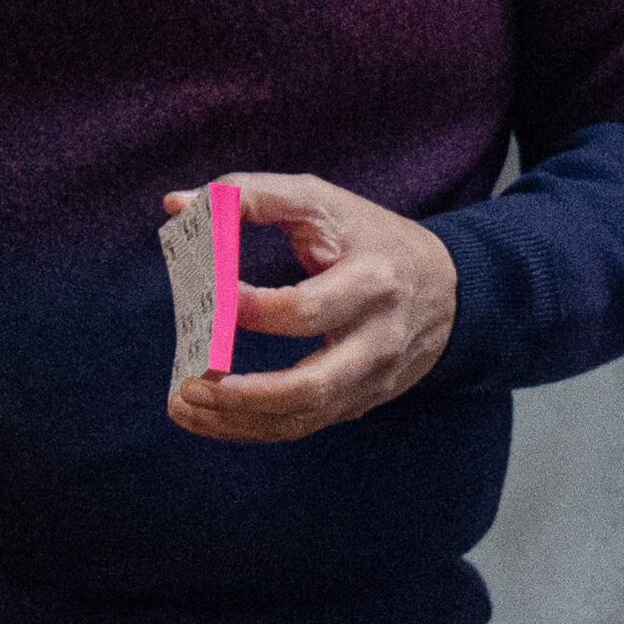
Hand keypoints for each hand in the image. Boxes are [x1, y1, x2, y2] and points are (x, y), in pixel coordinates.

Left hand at [162, 174, 458, 442]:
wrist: (446, 289)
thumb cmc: (368, 236)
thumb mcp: (320, 201)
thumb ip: (249, 195)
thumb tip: (178, 205)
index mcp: (372, 282)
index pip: (306, 309)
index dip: (251, 309)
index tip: (208, 298)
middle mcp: (376, 340)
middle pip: (311, 386)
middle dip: (244, 392)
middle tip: (191, 379)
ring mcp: (369, 380)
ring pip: (302, 419)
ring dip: (237, 420)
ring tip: (184, 403)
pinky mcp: (358, 402)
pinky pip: (301, 426)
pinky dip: (251, 427)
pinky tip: (209, 416)